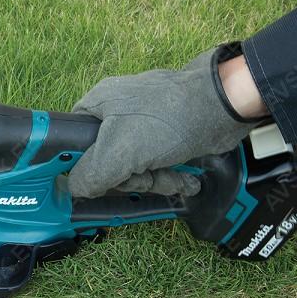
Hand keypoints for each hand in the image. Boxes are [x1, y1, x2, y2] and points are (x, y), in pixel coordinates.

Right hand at [68, 47, 265, 198]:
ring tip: (172, 177)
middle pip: (104, 163)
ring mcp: (141, 126)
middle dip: (127, 178)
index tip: (93, 183)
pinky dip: (168, 176)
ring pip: (132, 169)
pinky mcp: (163, 137)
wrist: (225, 107)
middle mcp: (115, 115)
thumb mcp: (120, 151)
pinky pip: (154, 165)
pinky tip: (185, 180)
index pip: (71, 144)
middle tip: (143, 176)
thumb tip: (73, 190)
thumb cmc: (168, 120)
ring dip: (153, 181)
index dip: (79, 167)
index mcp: (96, 108)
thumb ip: (90, 175)